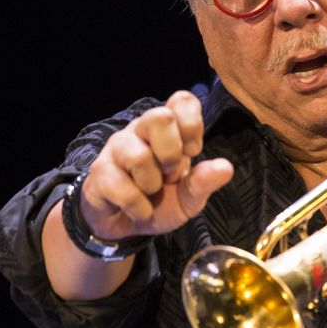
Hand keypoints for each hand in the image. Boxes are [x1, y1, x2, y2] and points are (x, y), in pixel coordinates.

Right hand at [79, 90, 233, 239]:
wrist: (125, 226)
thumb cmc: (160, 201)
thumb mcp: (189, 197)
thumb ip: (204, 182)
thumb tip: (226, 168)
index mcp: (167, 129)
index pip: (182, 101)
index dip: (192, 125)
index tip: (192, 152)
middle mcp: (140, 130)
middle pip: (160, 116)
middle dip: (172, 152)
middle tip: (170, 173)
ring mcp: (118, 148)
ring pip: (139, 155)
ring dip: (152, 184)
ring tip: (151, 192)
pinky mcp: (100, 172)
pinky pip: (123, 188)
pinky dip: (139, 207)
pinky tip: (138, 209)